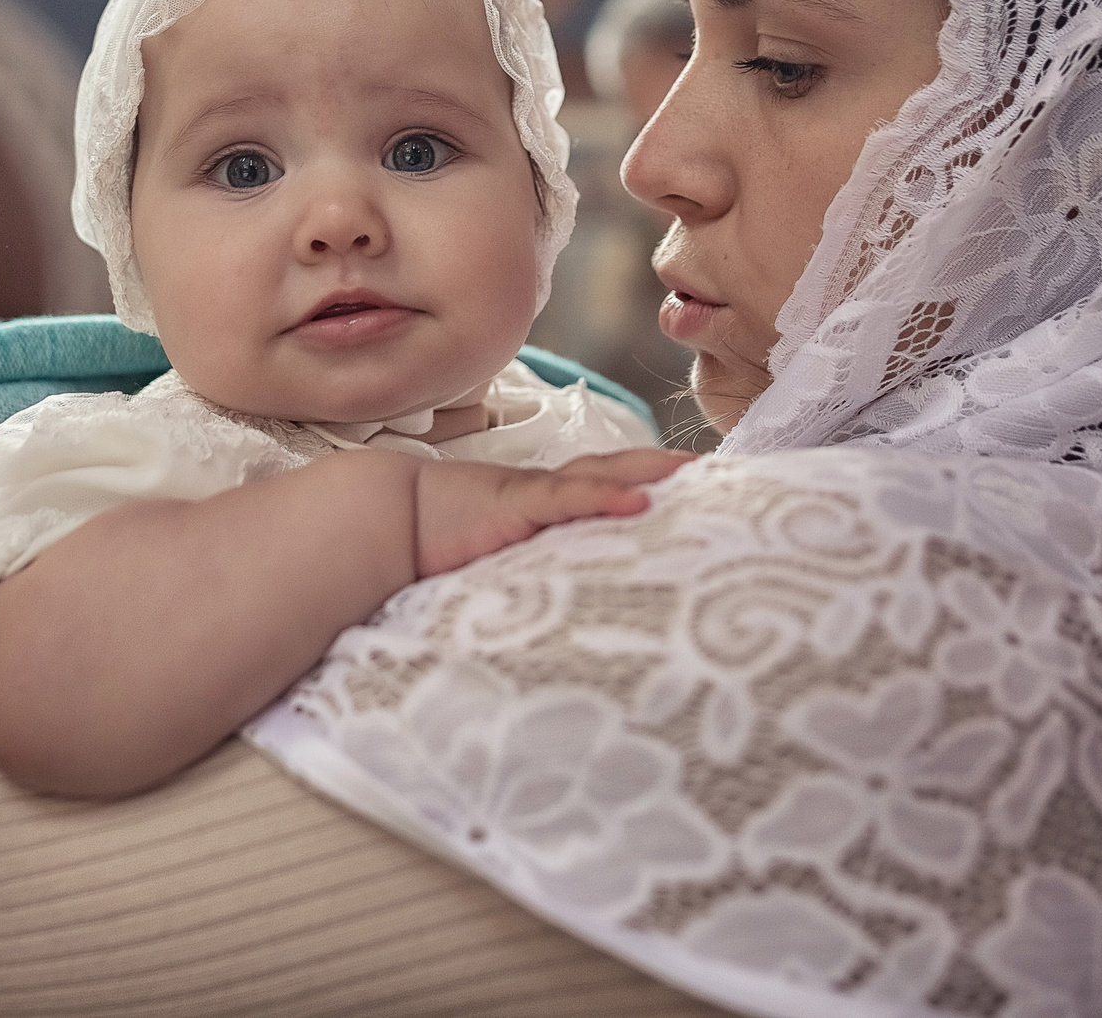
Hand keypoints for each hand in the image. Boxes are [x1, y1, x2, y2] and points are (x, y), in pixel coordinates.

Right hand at [409, 447, 691, 577]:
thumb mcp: (489, 570)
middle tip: (719, 474)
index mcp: (543, 509)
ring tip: (696, 473)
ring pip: (603, 474)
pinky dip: (604, 496)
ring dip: (651, 470)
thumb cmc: (430, 547)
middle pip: (617, 472)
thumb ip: (525, 587)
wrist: (382, 517)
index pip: (603, 489)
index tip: (693, 493)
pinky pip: (568, 496)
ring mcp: (533, 495)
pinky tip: (641, 500)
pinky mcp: (516, 503)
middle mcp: (546, 495)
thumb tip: (557, 633)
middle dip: (665, 470)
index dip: (645, 485)